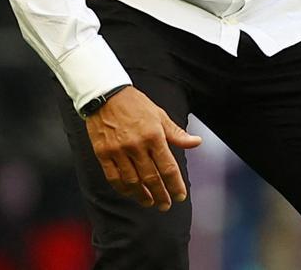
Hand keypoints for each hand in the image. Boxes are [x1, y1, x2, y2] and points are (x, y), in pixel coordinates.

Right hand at [85, 86, 201, 208]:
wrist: (106, 95)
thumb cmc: (136, 105)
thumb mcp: (160, 115)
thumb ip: (177, 134)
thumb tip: (197, 143)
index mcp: (154, 136)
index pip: (168, 167)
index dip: (175, 185)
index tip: (180, 196)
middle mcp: (136, 145)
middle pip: (151, 178)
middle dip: (161, 194)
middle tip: (166, 205)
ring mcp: (118, 151)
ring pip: (132, 181)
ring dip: (142, 195)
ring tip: (150, 202)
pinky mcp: (103, 154)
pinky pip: (114, 178)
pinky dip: (123, 189)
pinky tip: (131, 193)